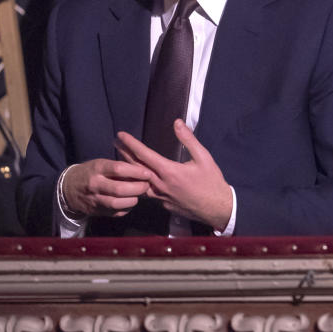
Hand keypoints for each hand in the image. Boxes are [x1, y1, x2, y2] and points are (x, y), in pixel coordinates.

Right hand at [61, 159, 151, 216]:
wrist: (68, 189)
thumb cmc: (91, 173)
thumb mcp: (101, 164)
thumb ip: (119, 167)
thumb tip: (142, 171)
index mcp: (97, 168)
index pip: (119, 169)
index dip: (136, 171)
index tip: (148, 173)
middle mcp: (95, 184)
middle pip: (120, 189)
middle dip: (138, 188)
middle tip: (146, 185)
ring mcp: (95, 199)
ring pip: (118, 203)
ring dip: (133, 199)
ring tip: (138, 194)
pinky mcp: (97, 211)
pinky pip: (116, 213)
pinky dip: (127, 208)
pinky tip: (129, 202)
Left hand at [115, 120, 233, 230]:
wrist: (218, 208)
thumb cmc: (212, 182)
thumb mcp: (204, 157)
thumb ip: (189, 140)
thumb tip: (177, 123)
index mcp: (170, 171)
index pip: (144, 155)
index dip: (131, 144)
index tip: (121, 135)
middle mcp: (161, 185)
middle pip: (136, 168)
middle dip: (124, 154)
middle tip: (115, 143)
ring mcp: (161, 197)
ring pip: (138, 183)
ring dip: (128, 170)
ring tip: (121, 160)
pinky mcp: (164, 205)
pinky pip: (147, 193)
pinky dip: (138, 184)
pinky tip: (137, 180)